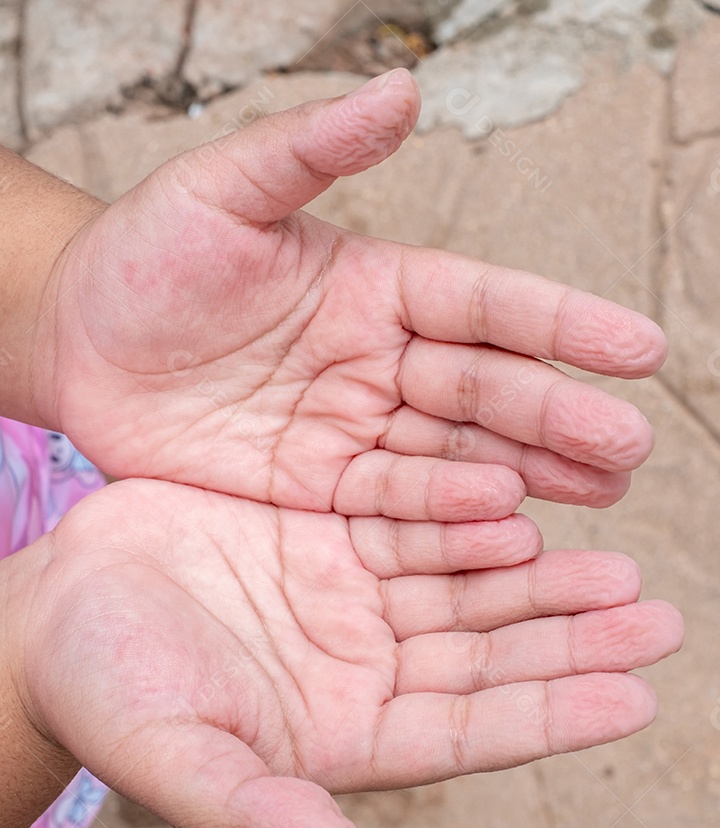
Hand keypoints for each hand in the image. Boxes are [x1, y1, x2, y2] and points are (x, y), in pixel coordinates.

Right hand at [12, 481, 681, 827]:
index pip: (466, 733)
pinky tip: (528, 505)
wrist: (57, 607)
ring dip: (543, 580)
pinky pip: (418, 520)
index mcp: (341, 735)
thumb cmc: (105, 692)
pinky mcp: (330, 533)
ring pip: (467, 587)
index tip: (633, 699)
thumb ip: (248, 809)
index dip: (548, 715)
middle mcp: (363, 667)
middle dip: (571, 640)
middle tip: (656, 619)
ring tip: (619, 568)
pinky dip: (472, 516)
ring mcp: (351, 597)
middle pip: (487, 657)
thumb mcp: (169, 755)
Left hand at [34, 71, 665, 517]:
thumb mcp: (219, 192)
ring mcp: (353, 431)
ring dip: (529, 475)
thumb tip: (402, 87)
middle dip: (558, 417)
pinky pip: (392, 510)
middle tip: (630, 446)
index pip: (486, 305)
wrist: (77, 346)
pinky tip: (510, 530)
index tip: (639, 349)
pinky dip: (449, 521)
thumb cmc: (145, 256)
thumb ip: (310, 150)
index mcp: (377, 285)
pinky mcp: (317, 490)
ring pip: (455, 457)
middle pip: (485, 391)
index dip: (561, 326)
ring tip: (602, 494)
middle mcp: (381, 362)